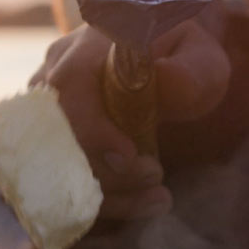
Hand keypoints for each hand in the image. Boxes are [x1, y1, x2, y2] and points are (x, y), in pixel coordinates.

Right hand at [29, 19, 229, 219]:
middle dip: (103, 169)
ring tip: (158, 198)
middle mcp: (57, 70)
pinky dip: (100, 201)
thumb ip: (191, 73)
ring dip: (104, 192)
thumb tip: (164, 79)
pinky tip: (143, 204)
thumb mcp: (202, 62)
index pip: (71, 82)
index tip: (129, 156)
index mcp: (92, 43)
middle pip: (55, 131)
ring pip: (53, 162)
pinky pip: (59, 178)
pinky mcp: (49, 138)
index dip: (90, 125)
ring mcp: (46, 105)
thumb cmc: (183, 62)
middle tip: (155, 175)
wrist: (165, 66)